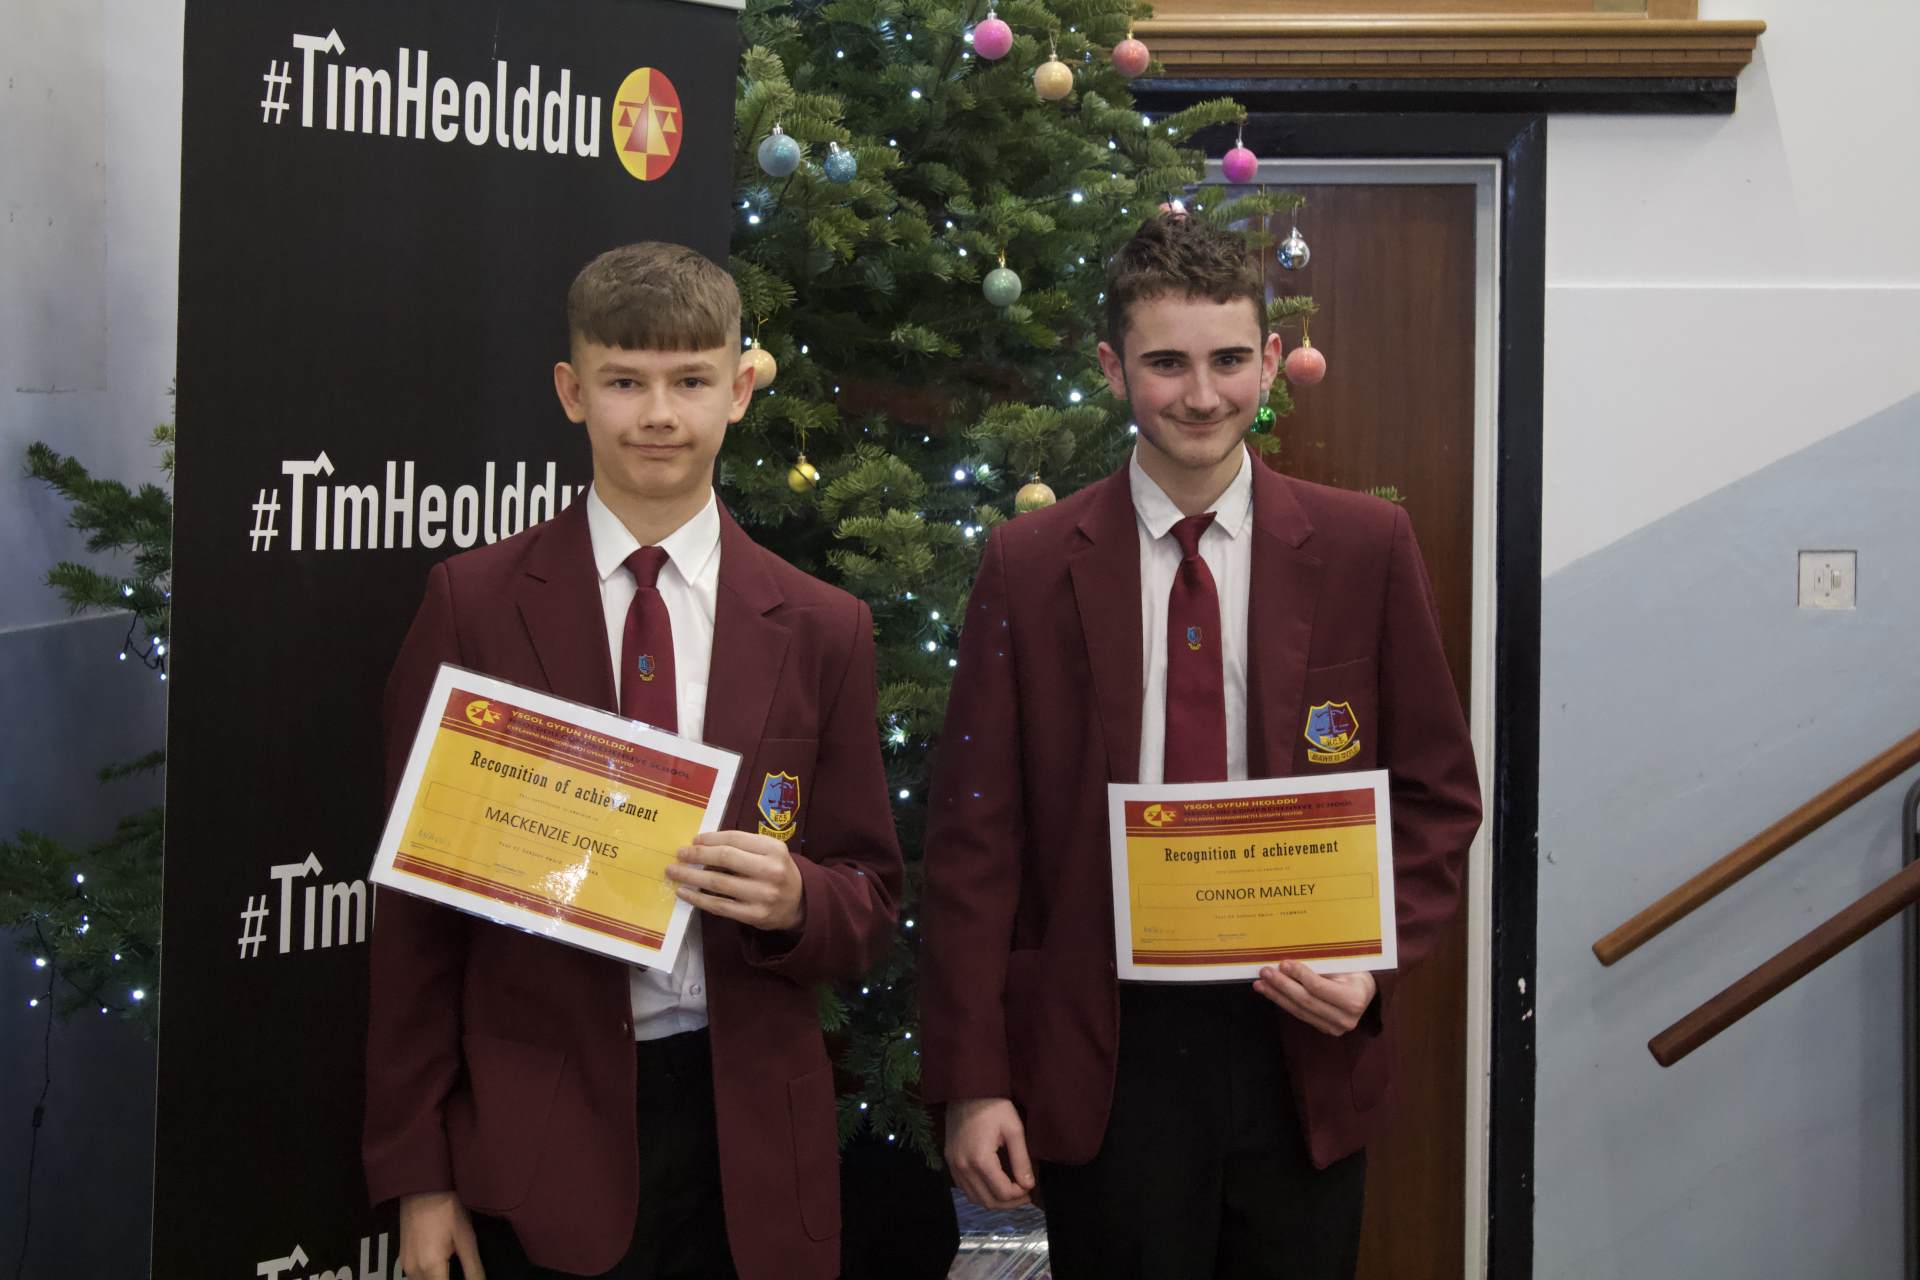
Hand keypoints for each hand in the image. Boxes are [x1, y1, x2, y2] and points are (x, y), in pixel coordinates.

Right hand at [398, 1190, 483, 1279]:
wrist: (423, 1188)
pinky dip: (430, 1275)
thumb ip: (473, 1268)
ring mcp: (405, 1265)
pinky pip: (417, 1276)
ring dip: (438, 1279)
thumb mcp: (466, 1238)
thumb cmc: (447, 1209)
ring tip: (453, 1265)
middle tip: (461, 1270)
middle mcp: (413, 1271)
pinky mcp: (403, 1259)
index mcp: (431, 1267)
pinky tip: (443, 1262)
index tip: (467, 1278)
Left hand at [665, 830, 805, 931]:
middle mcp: (770, 871)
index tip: (693, 841)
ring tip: (674, 872)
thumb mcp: (769, 852)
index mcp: (774, 849)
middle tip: (679, 854)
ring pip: (718, 883)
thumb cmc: (777, 871)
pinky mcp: (754, 915)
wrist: (799, 903)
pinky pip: (719, 905)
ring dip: (691, 877)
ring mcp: (762, 895)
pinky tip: (684, 892)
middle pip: (725, 858)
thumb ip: (743, 846)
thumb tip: (702, 845)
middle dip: (697, 855)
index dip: (711, 839)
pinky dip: (698, 898)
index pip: (735, 839)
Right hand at [945, 1097, 1035, 1209]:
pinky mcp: (949, 1161)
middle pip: (988, 1201)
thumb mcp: (1013, 1129)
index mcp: (980, 1159)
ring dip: (994, 1201)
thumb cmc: (993, 1106)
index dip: (1019, 1195)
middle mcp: (963, 1167)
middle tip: (1024, 1195)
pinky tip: (992, 1186)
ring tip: (1011, 1194)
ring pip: (974, 1198)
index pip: (1002, 1192)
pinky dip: (980, 1193)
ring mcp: (953, 1165)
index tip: (1030, 1187)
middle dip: (1009, 1203)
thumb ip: (1021, 1160)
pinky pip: (964, 1188)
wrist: (966, 1089)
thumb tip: (1028, 1185)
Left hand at [1254, 961, 1377, 1035]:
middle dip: (1282, 986)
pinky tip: (1271, 992)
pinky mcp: (1325, 1029)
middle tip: (1265, 972)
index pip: (1319, 987)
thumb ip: (1321, 965)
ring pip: (1299, 1010)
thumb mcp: (1344, 963)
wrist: (1366, 991)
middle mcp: (1346, 1018)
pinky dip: (1283, 1002)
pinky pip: (1300, 1014)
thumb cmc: (1355, 970)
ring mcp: (1335, 1028)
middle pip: (1306, 1001)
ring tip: (1261, 983)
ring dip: (1277, 996)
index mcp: (1354, 999)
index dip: (1299, 975)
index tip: (1283, 963)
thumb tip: (1289, 961)